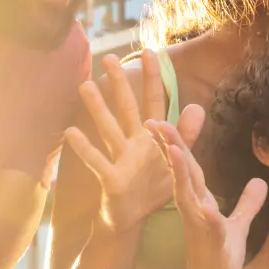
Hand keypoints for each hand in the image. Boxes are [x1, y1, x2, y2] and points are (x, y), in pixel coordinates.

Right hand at [64, 50, 176, 232]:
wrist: (135, 218)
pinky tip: (70, 132)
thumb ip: (186, 135)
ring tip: (85, 86)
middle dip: (119, 83)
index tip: (150, 51)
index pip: (155, 100)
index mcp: (152, 136)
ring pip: (108, 128)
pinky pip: (97, 161)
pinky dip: (85, 148)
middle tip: (109, 57)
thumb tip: (197, 106)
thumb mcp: (176, 160)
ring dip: (97, 108)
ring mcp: (120, 158)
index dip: (153, 77)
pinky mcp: (111, 178)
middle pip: (127, 107)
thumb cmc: (154, 186)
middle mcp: (134, 141)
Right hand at [150, 107, 266, 268]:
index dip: (177, 145)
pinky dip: (210, 218)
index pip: (188, 169)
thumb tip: (259, 182)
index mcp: (199, 204)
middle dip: (172, 149)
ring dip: (183, 175)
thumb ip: (247, 204)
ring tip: (176, 152)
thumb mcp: (238, 226)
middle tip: (155, 124)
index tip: (163, 122)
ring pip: (189, 197)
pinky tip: (209, 208)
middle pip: (183, 175)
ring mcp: (201, 230)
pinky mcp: (212, 248)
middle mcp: (195, 213)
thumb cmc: (221, 262)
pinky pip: (210, 230)